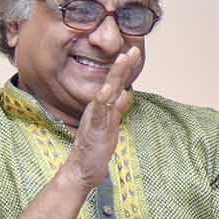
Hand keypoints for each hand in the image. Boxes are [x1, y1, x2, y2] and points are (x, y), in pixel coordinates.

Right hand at [60, 48, 140, 190]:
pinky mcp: (93, 130)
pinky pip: (97, 113)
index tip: (135, 52)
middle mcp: (99, 108)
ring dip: (114, 75)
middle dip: (124, 65)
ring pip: (106, 92)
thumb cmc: (96, 147)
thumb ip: (117, 109)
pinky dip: (101, 101)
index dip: (126, 69)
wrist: (82, 169)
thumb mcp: (111, 125)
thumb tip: (125, 93)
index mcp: (104, 107)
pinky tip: (105, 90)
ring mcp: (96, 118)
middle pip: (112, 82)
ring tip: (122, 59)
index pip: (117, 84)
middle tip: (134, 49)